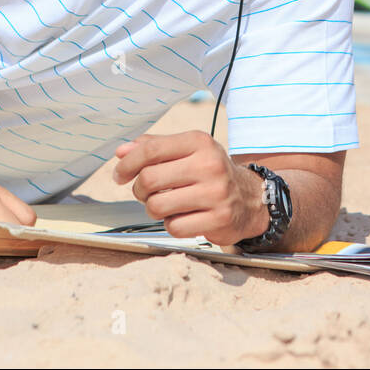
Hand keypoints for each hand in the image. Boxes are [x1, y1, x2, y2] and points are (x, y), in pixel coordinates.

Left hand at [112, 130, 267, 245]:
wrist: (249, 199)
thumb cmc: (208, 173)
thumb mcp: (186, 151)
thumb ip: (153, 148)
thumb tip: (121, 151)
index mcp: (199, 142)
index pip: (150, 150)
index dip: (127, 164)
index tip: (119, 175)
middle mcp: (209, 164)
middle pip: (149, 179)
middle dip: (140, 190)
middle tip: (146, 193)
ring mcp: (216, 193)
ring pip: (157, 206)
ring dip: (154, 209)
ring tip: (167, 205)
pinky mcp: (219, 219)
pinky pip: (174, 227)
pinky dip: (172, 225)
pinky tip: (184, 217)